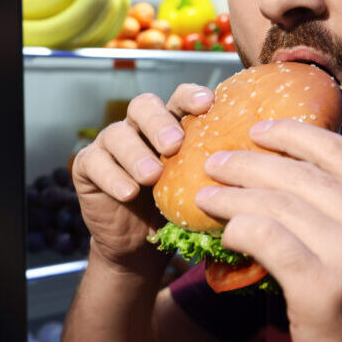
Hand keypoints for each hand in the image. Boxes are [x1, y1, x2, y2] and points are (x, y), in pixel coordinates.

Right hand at [71, 84, 213, 269]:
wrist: (139, 245)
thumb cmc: (176, 210)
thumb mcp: (198, 187)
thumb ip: (214, 169)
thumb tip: (253, 164)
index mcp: (171, 123)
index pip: (179, 98)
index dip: (191, 96)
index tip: (208, 103)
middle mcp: (140, 127)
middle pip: (144, 105)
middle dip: (159, 122)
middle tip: (174, 144)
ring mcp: (111, 144)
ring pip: (117, 134)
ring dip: (136, 154)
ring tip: (152, 175)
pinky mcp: (88, 166)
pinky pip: (95, 163)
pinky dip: (112, 176)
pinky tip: (128, 192)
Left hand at [194, 118, 341, 341]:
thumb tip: (295, 172)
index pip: (339, 150)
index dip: (291, 133)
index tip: (257, 129)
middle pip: (300, 173)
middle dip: (248, 161)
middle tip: (214, 161)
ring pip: (277, 202)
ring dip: (232, 194)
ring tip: (205, 194)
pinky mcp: (322, 288)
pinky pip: (265, 237)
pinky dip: (238, 227)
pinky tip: (223, 231)